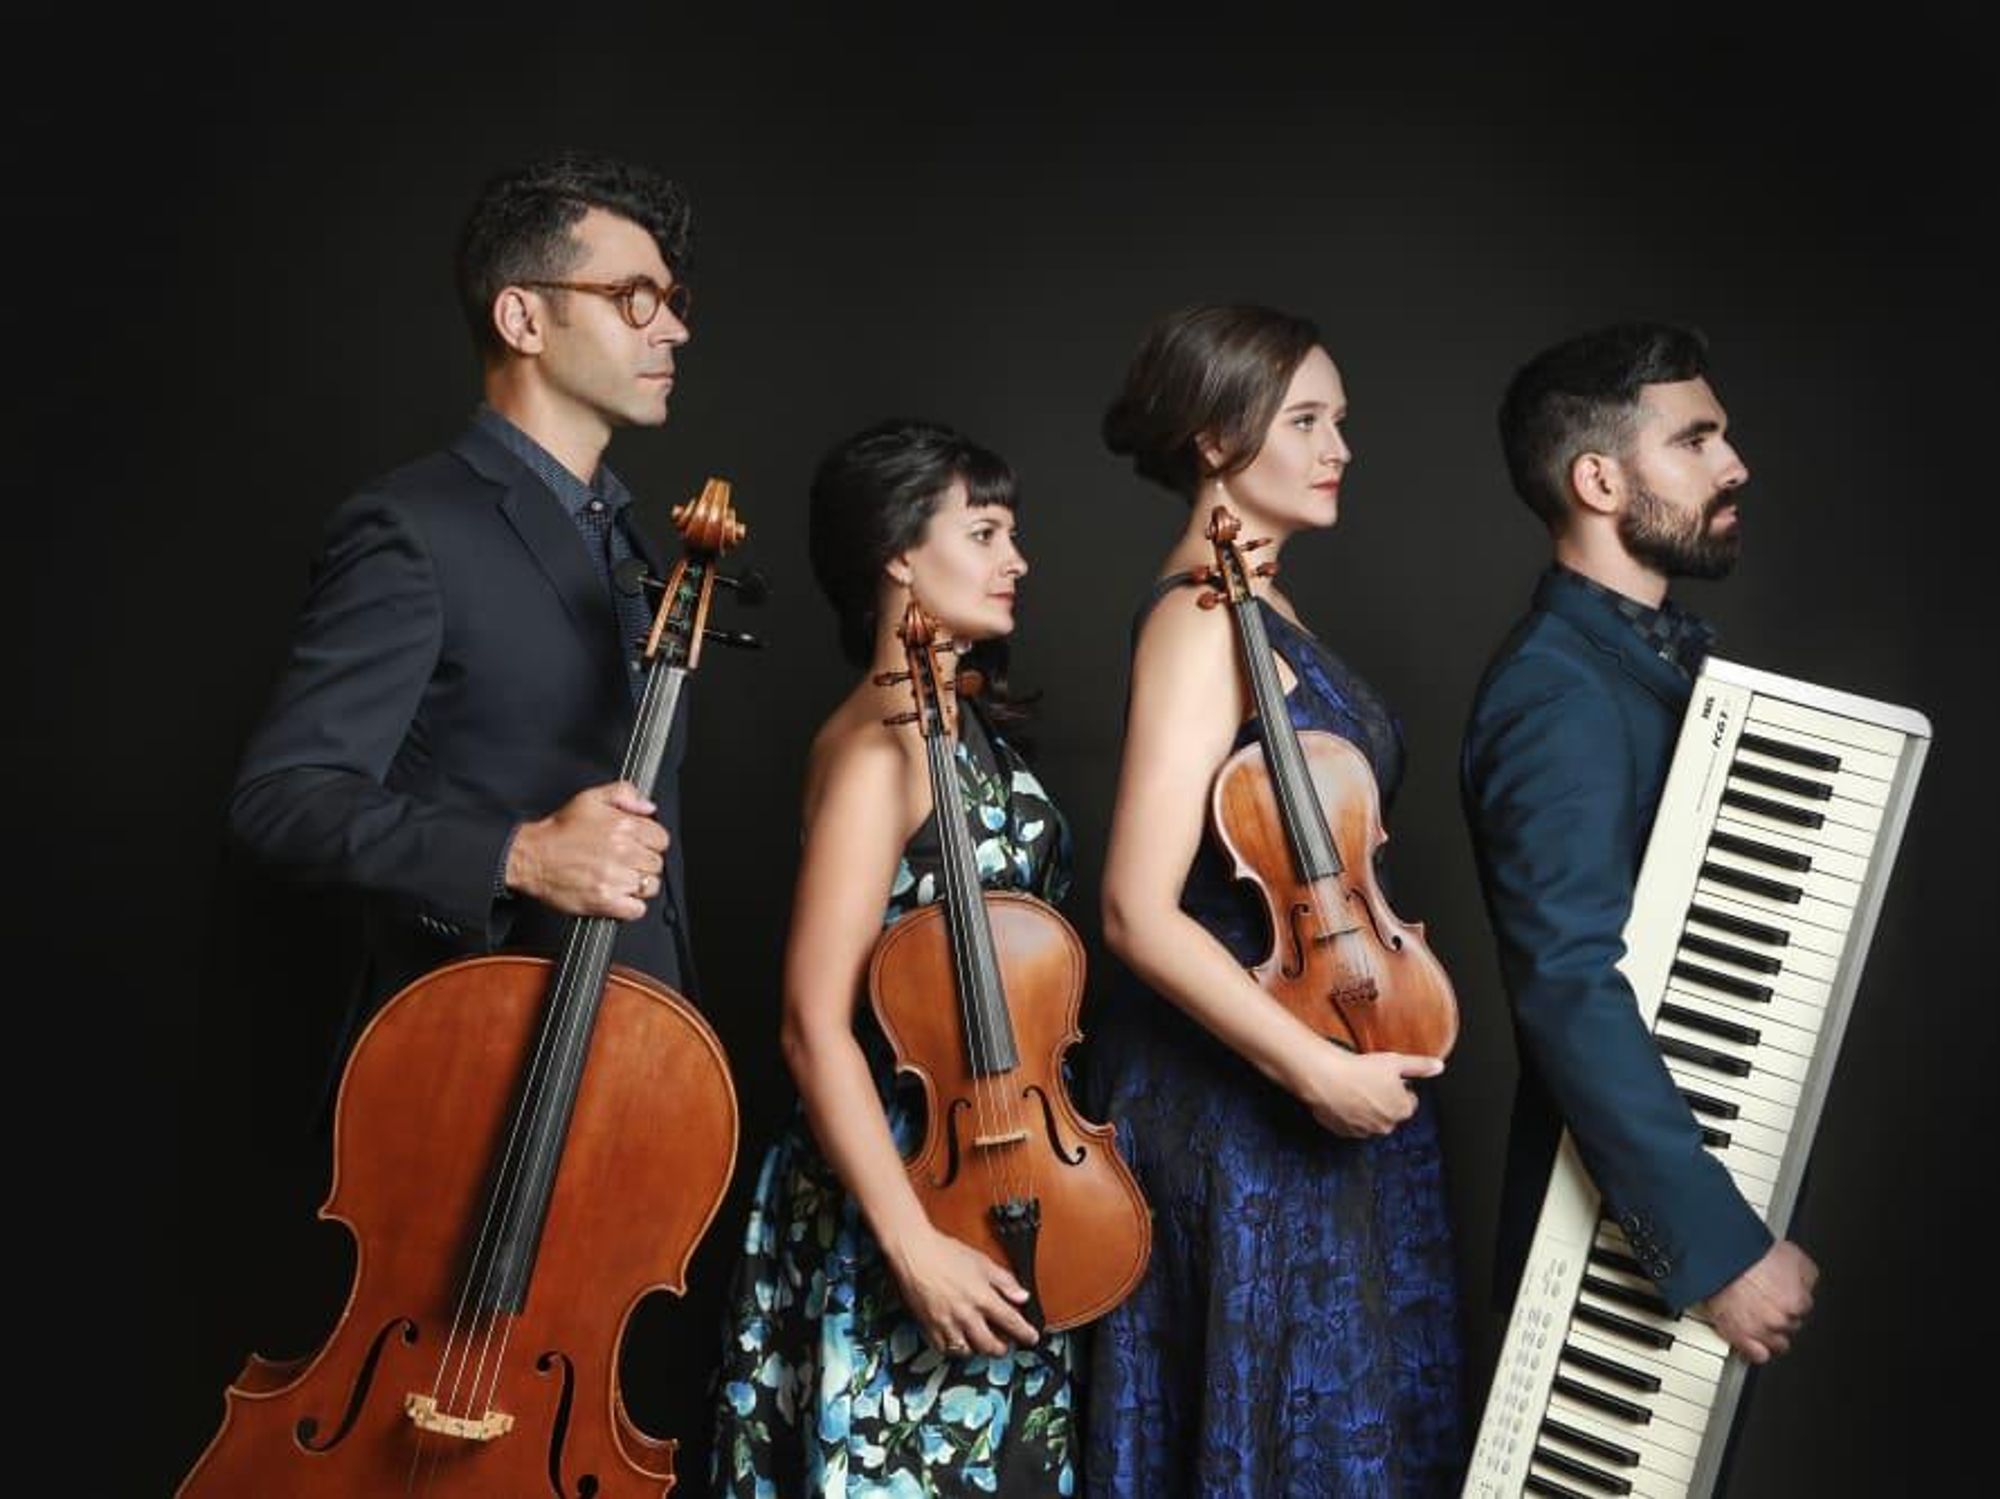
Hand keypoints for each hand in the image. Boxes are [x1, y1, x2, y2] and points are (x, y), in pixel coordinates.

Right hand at [506, 781, 668, 919]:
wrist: (532, 857)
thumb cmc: (559, 831)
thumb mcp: (591, 798)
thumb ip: (624, 793)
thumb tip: (648, 806)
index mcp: (623, 826)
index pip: (661, 839)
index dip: (651, 843)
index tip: (639, 846)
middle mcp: (622, 852)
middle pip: (656, 864)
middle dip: (643, 863)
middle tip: (626, 862)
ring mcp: (615, 878)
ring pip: (650, 886)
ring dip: (639, 885)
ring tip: (621, 878)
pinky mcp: (605, 901)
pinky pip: (637, 909)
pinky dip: (631, 906)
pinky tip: (619, 895)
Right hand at [884, 1226, 1038, 1357]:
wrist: (914, 1253)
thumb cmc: (945, 1253)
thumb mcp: (983, 1262)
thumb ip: (1005, 1282)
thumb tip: (1022, 1296)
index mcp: (983, 1298)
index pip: (1012, 1323)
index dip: (1026, 1334)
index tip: (1031, 1338)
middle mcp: (966, 1315)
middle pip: (990, 1346)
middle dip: (1002, 1349)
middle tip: (1006, 1345)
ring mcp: (947, 1324)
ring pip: (967, 1351)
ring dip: (978, 1350)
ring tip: (982, 1342)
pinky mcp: (929, 1327)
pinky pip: (944, 1349)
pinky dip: (954, 1349)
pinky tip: (959, 1340)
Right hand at [1291, 1046, 1443, 1136]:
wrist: (1326, 1078)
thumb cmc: (1361, 1069)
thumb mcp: (1396, 1061)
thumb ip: (1420, 1066)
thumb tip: (1439, 1067)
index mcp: (1402, 1110)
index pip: (1410, 1102)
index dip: (1400, 1088)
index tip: (1388, 1078)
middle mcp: (1386, 1126)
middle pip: (1391, 1113)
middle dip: (1384, 1100)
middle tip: (1370, 1081)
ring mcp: (1364, 1131)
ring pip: (1371, 1120)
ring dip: (1367, 1109)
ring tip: (1355, 1088)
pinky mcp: (1344, 1132)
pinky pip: (1352, 1124)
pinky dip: (1350, 1114)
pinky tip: (1343, 1098)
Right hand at [1703, 1239, 1816, 1363]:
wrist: (1719, 1256)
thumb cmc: (1750, 1252)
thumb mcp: (1793, 1255)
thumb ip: (1806, 1276)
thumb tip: (1807, 1284)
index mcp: (1797, 1301)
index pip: (1804, 1307)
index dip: (1792, 1299)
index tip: (1783, 1295)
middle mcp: (1781, 1319)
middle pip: (1791, 1325)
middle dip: (1782, 1316)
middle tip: (1768, 1304)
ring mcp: (1760, 1331)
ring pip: (1778, 1344)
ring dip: (1772, 1334)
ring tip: (1760, 1321)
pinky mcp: (1740, 1337)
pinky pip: (1758, 1355)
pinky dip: (1757, 1349)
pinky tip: (1754, 1340)